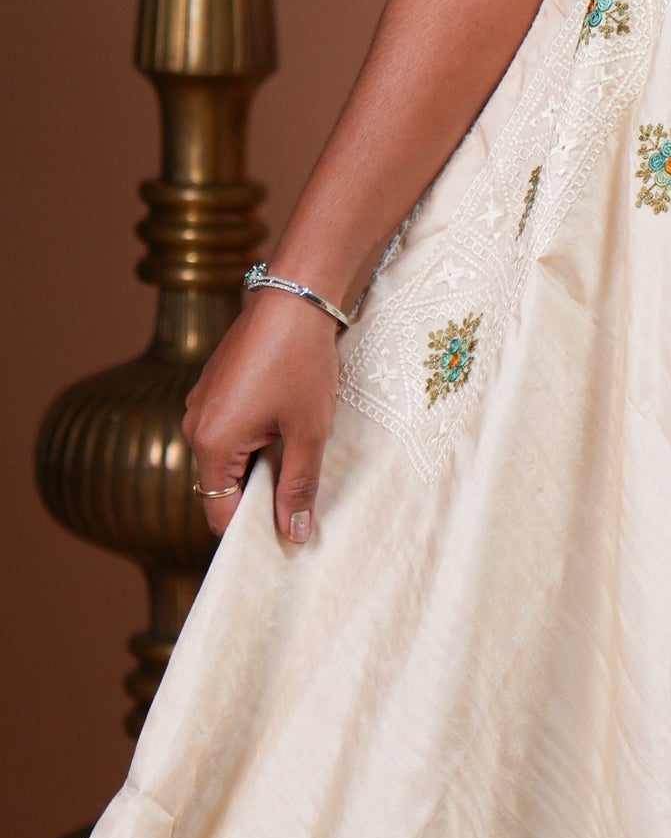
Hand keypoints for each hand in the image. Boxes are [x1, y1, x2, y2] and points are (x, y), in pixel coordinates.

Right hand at [182, 285, 342, 542]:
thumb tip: (294, 534)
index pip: (220, 511)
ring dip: (257, 464)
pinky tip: (286, 428)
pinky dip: (251, 438)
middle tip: (298, 502)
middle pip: (221, 484)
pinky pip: (226, 428)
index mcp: (211, 443)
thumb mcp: (308, 431)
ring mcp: (200, 402)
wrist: (295, 297)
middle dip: (257, 496)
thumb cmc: (302, 364)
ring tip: (297, 459)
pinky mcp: (213, 385)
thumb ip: (299, 486)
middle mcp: (194, 425)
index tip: (283, 539)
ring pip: (226, 455)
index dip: (251, 530)